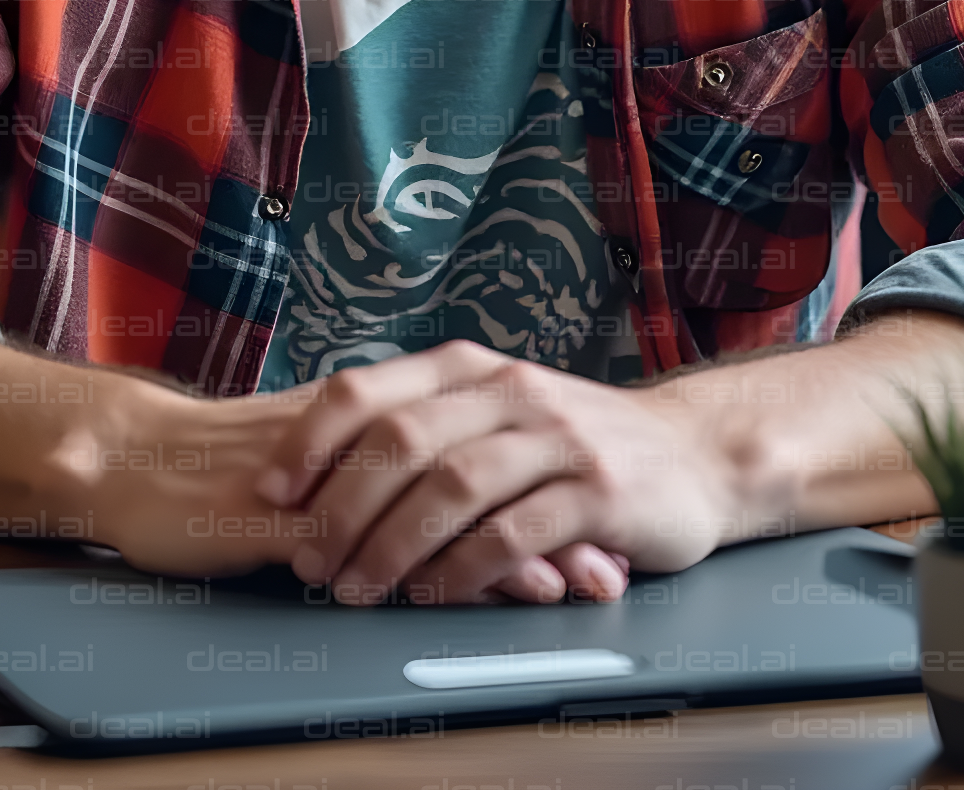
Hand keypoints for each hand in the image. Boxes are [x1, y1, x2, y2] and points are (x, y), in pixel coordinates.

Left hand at [253, 341, 733, 605]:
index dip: (310, 441)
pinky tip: (435, 595)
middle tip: (308, 561)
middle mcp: (509, 390)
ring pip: (452, 486)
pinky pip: (514, 532)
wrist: (695, 455)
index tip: (267, 491)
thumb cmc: (576, 444)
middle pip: (401, 441)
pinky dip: (464, 569)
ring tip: (358, 588)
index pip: (369, 389)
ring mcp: (557, 436)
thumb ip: (429, 426)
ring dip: (392, 544)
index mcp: (470, 367)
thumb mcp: (499, 412)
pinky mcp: (599, 490)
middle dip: (341, 506)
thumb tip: (320, 474)